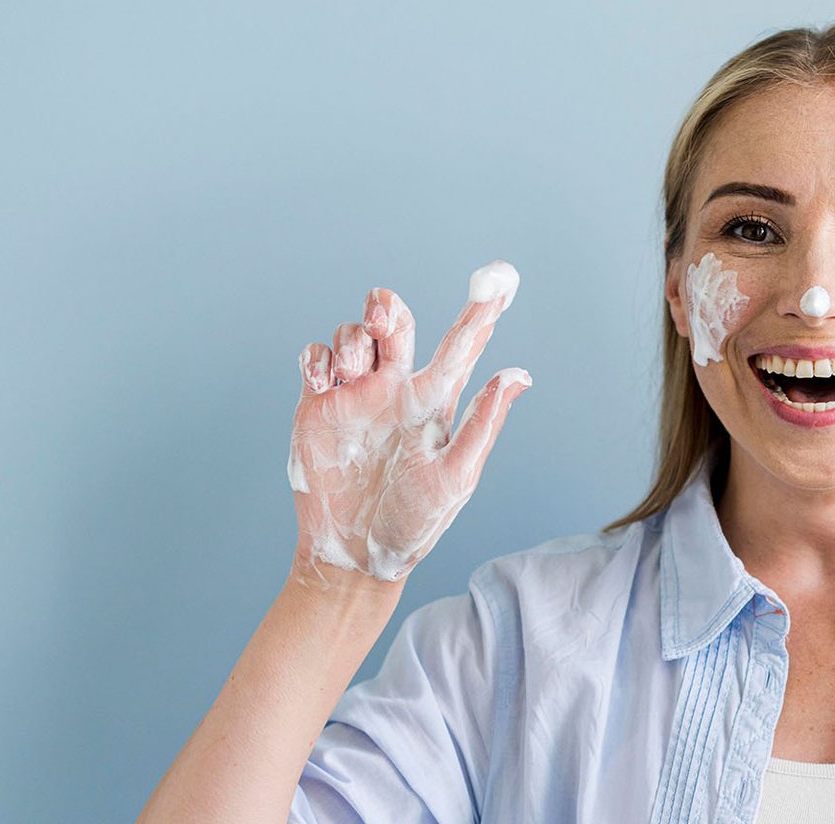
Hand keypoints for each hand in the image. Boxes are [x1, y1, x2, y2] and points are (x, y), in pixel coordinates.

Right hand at [286, 260, 529, 584]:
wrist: (353, 555)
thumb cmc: (414, 522)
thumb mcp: (455, 477)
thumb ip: (484, 423)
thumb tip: (519, 375)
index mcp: (436, 401)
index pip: (462, 346)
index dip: (481, 312)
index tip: (500, 279)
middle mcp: (397, 389)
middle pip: (395, 321)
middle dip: (386, 307)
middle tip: (382, 323)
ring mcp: (356, 394)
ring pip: (355, 334)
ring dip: (353, 340)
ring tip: (354, 374)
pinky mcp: (318, 405)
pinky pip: (316, 357)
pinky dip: (318, 358)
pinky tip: (325, 381)